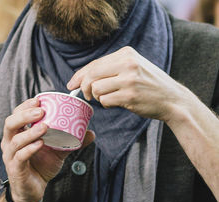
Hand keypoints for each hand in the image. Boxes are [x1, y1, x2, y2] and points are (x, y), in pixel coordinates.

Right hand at [1, 98, 94, 201]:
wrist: (33, 191)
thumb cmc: (40, 167)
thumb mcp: (57, 152)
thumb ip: (70, 141)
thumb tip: (90, 132)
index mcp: (17, 134)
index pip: (16, 115)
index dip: (25, 106)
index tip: (39, 100)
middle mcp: (10, 143)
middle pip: (10, 123)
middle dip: (25, 115)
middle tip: (42, 111)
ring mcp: (11, 156)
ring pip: (15, 140)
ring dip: (30, 132)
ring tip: (45, 126)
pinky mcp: (15, 169)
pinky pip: (20, 157)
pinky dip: (30, 149)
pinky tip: (40, 144)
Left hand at [67, 46, 193, 121]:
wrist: (173, 99)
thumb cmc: (148, 85)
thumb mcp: (132, 67)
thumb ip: (110, 68)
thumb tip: (78, 79)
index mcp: (126, 53)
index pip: (95, 63)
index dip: (79, 75)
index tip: (71, 84)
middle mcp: (128, 63)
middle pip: (91, 75)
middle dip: (84, 87)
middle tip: (87, 95)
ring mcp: (129, 79)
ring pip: (96, 89)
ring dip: (97, 97)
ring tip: (108, 98)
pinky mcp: (129, 95)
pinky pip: (104, 101)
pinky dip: (106, 104)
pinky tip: (116, 103)